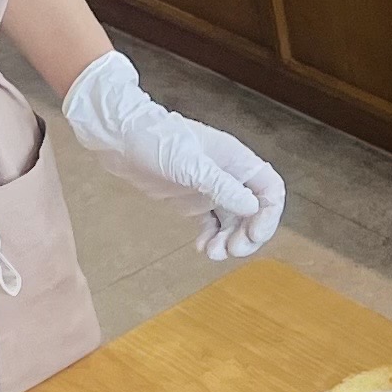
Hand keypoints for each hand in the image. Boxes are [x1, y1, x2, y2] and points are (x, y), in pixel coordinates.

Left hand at [56, 48, 282, 259]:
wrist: (121, 138)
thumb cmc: (156, 140)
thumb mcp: (191, 165)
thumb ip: (222, 186)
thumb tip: (253, 207)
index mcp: (236, 161)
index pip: (270, 190)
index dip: (268, 215)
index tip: (253, 235)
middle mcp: (229, 175)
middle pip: (255, 211)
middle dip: (248, 234)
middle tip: (231, 251)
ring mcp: (211, 188)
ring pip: (234, 222)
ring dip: (229, 241)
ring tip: (213, 253)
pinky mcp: (193, 199)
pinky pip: (212, 224)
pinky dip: (211, 238)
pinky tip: (202, 248)